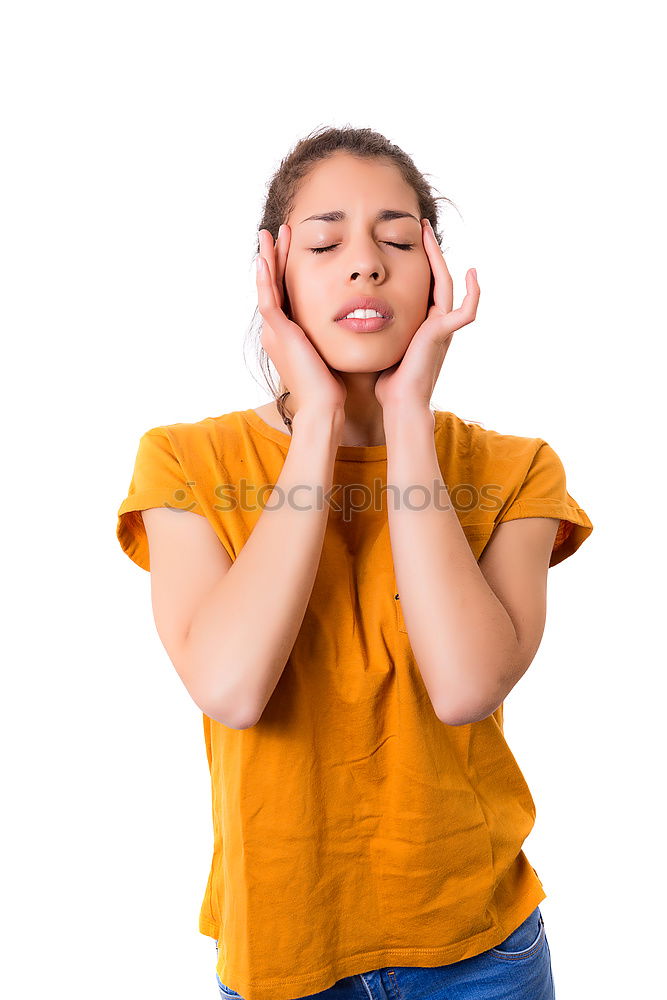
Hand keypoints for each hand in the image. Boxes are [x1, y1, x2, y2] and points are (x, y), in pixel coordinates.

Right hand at [256, 225, 346, 420]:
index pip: (286, 291)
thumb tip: (350, 319)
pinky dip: (266, 281)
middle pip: (274, 284)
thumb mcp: (330, 349)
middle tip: (277, 230)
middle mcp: (277, 330)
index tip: (293, 245)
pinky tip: (265, 261)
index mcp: (288, 333)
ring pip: (268, 288)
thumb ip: (331, 332)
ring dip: (268, 260)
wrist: (324, 406)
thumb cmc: (333, 385)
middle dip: (276, 256)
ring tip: (269, 234)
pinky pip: (269, 302)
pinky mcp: (280, 335)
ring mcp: (276, 332)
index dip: (288, 267)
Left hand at [374, 219, 479, 411]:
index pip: (422, 284)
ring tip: (429, 234)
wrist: (398, 402)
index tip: (407, 239)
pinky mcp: (444, 334)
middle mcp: (436, 322)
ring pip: (448, 285)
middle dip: (430, 251)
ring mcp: (443, 327)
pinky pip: (467, 310)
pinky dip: (474, 293)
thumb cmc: (387, 380)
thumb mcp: (381, 343)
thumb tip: (355, 312)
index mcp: (421, 323)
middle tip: (421, 226)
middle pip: (437, 277)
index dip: (418, 262)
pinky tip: (472, 273)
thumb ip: (376, 326)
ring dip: (440, 258)